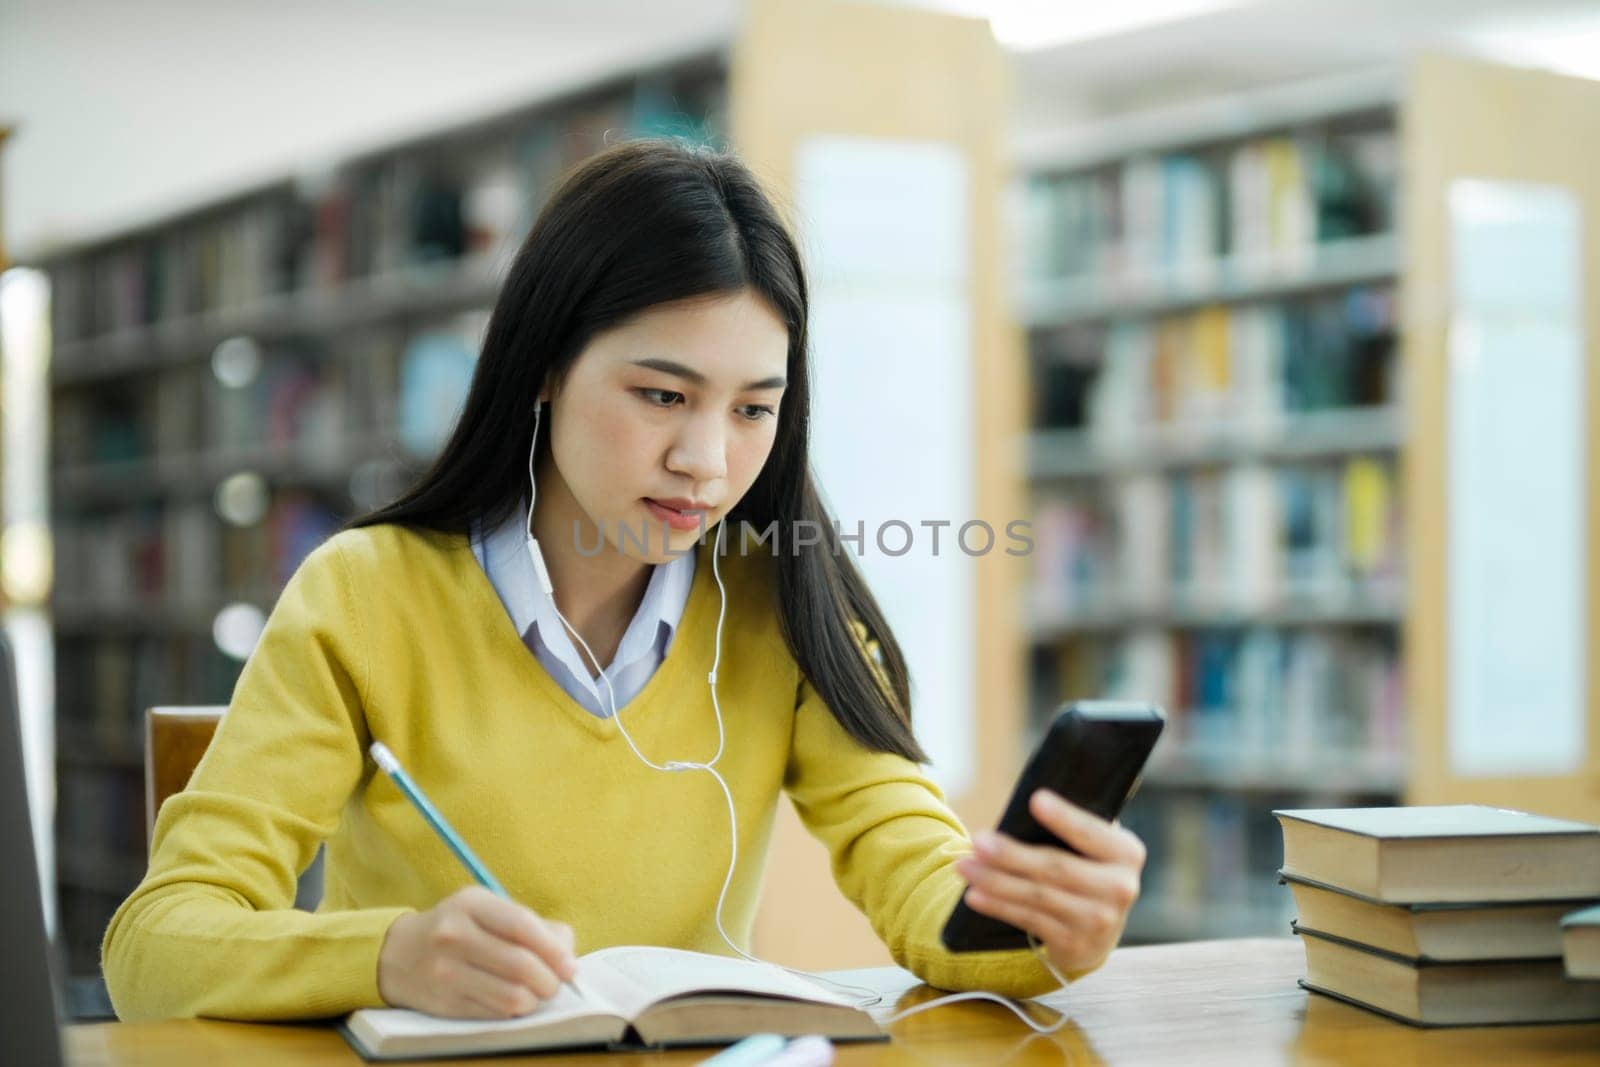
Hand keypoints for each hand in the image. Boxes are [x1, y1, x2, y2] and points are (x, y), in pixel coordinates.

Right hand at [377, 886, 578, 1018]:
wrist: (398, 954)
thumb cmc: (456, 928)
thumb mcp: (485, 909)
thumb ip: (528, 924)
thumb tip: (566, 951)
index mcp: (471, 904)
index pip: (522, 925)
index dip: (554, 949)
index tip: (571, 966)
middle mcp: (454, 936)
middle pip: (520, 964)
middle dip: (549, 980)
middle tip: (556, 984)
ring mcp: (446, 972)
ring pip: (511, 996)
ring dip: (534, 1000)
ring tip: (536, 994)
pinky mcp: (445, 1003)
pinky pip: (495, 1013)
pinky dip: (514, 1011)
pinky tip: (514, 1001)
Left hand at [954, 789, 1146, 975]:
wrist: (1099, 928)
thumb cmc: (1086, 868)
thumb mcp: (1093, 846)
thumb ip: (1073, 827)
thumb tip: (1029, 803)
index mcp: (1126, 852)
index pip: (1092, 832)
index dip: (1064, 818)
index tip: (1035, 799)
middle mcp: (1119, 888)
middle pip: (1057, 868)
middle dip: (1012, 855)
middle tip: (978, 840)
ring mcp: (1098, 920)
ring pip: (1037, 896)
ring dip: (995, 880)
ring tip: (964, 865)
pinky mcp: (1074, 943)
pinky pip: (1029, 920)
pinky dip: (998, 906)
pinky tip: (974, 894)